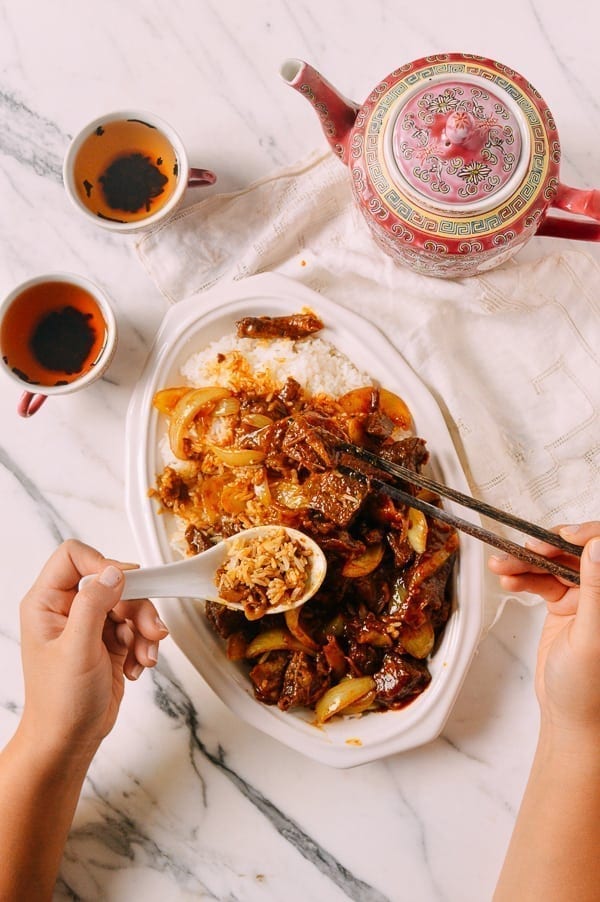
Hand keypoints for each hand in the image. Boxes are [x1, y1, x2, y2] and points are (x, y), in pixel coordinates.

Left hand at [17, 539, 168, 761]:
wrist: (70, 741)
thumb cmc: (60, 703)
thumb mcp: (77, 650)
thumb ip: (94, 605)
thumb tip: (114, 572)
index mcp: (47, 603)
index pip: (74, 557)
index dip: (102, 564)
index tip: (126, 583)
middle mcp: (68, 609)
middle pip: (112, 581)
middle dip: (136, 605)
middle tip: (150, 629)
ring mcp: (90, 625)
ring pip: (130, 604)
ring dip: (144, 629)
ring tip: (146, 655)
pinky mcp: (110, 641)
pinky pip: (136, 627)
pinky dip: (144, 645)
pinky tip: (138, 666)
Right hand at [488, 522, 599, 742]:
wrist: (570, 718)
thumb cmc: (589, 690)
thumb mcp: (591, 638)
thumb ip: (595, 590)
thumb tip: (598, 546)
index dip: (586, 536)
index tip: (561, 537)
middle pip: (576, 553)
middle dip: (547, 547)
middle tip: (524, 548)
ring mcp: (586, 598)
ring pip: (554, 564)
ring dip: (526, 562)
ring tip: (501, 565)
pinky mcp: (565, 606)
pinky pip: (541, 581)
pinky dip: (523, 577)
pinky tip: (507, 579)